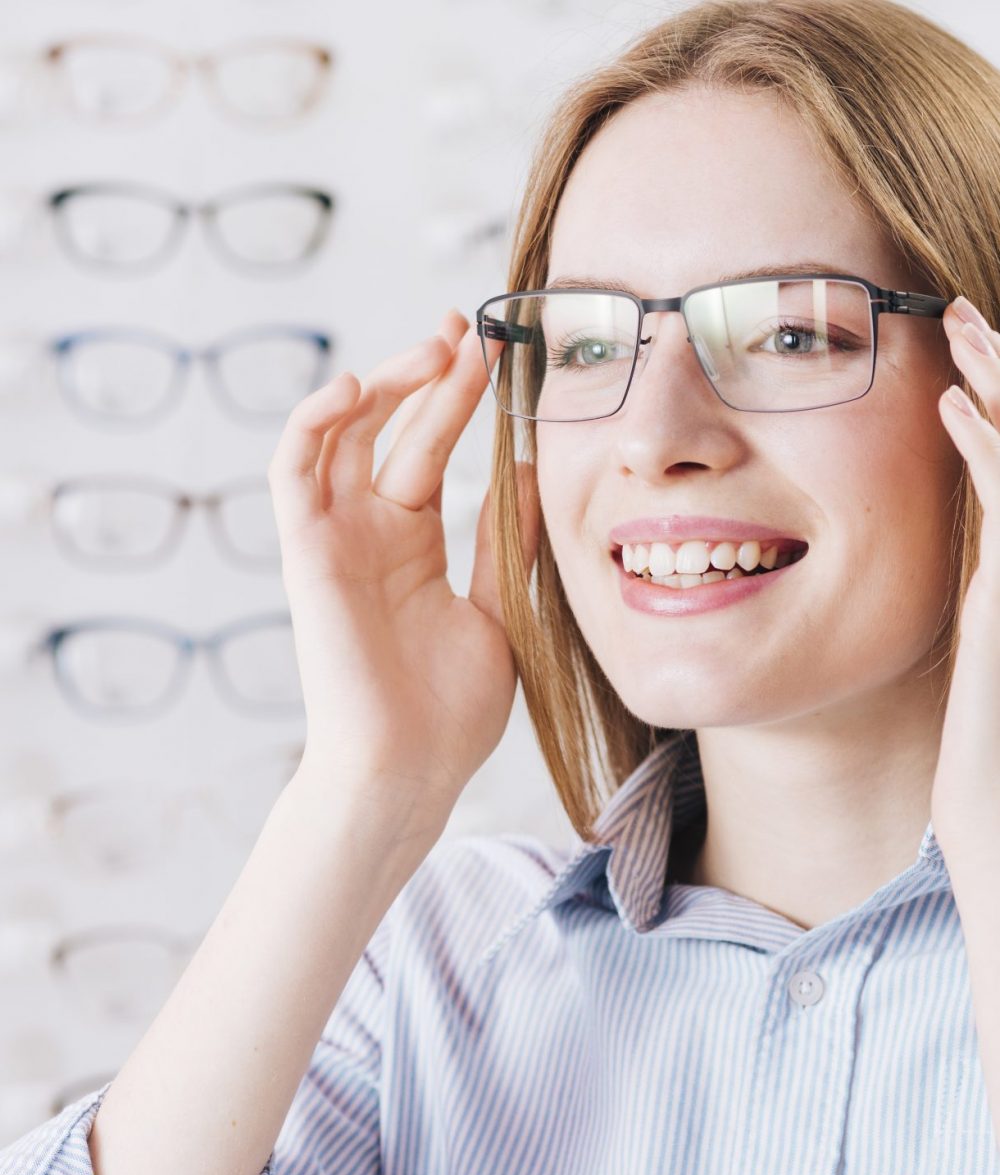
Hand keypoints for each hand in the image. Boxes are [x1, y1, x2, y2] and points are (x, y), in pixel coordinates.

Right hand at [266, 307, 538, 828]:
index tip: (495, 352)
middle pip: (393, 431)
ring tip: (432, 350)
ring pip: (341, 435)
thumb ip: (504, 541)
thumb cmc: (450, 711)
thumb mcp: (499, 610)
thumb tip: (531, 471)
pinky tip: (355, 388)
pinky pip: (292, 472)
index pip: (430, 449)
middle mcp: (370, 532)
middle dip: (429, 375)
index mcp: (413, 543)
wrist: (409, 769)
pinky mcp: (305, 553)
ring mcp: (336, 539)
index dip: (456, 398)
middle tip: (468, 331)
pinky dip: (312, 423)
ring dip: (381, 385)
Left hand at [930, 296, 999, 878]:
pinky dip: (990, 444)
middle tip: (958, 311)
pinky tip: (954, 406)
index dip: (996, 403)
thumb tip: (955, 583)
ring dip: (997, 380)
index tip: (954, 358)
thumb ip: (973, 615)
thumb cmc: (984, 772)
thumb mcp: (973, 670)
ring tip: (956, 324)